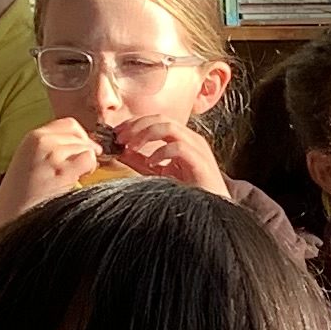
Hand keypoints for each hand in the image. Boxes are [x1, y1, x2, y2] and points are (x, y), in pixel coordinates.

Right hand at [0, 118, 105, 225]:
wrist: (11, 215)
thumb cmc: (22, 195)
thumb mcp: (31, 161)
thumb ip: (52, 149)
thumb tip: (86, 145)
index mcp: (32, 137)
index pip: (69, 125)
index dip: (80, 137)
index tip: (81, 151)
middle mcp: (41, 141)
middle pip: (79, 135)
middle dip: (86, 149)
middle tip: (83, 167)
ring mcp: (51, 154)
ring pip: (86, 147)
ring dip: (87, 162)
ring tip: (75, 177)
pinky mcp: (61, 171)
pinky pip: (88, 159)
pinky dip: (89, 170)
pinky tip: (78, 181)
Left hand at [107, 113, 230, 197]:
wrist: (214, 211)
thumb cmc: (189, 193)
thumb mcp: (157, 174)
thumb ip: (140, 161)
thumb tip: (119, 151)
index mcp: (181, 138)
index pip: (155, 120)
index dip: (133, 123)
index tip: (115, 134)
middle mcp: (190, 139)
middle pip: (160, 118)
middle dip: (136, 125)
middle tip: (119, 138)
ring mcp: (197, 149)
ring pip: (170, 127)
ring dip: (146, 134)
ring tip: (132, 148)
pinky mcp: (201, 162)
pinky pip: (179, 147)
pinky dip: (161, 152)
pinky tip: (151, 164)